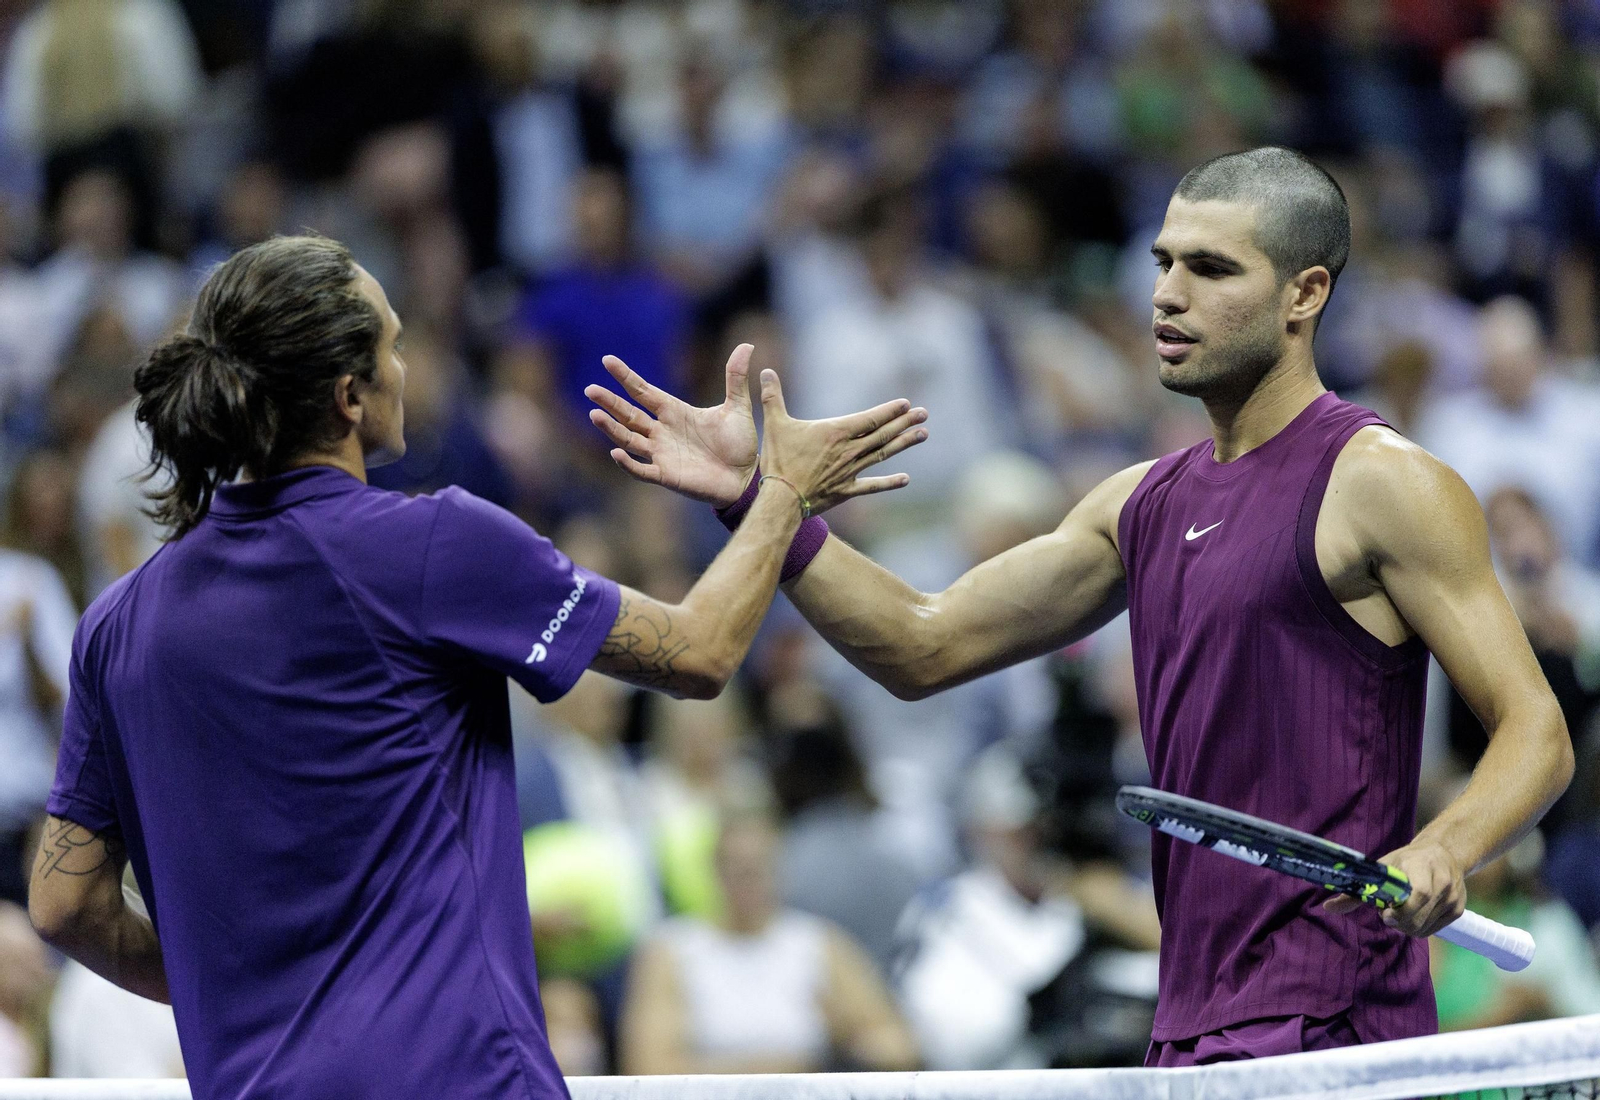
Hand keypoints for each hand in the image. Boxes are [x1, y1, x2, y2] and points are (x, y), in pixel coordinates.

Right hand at [585, 345, 758, 506]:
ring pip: (629, 439)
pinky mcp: (667, 475)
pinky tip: (616, 451)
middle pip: (629, 414)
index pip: (644, 391)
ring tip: (595, 415)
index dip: (626, 377)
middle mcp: (663, 431)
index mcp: (675, 412)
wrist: (746, 478)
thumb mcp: (737, 407)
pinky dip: (628, 463)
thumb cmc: (740, 444)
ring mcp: (662, 454)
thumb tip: (746, 346)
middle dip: (610, 402)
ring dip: (612, 429)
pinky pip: (642, 469)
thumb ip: (735, 378)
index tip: (608, 361)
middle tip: (590, 389)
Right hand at [754, 367, 927, 515]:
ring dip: (903, 444)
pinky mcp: (846, 491)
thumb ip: (772, 396)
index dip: (889, 411)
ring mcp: (850, 471)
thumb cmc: (778, 460)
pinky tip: (906, 479)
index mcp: (836, 432)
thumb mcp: (774, 423)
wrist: (782, 499)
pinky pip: (872, 485)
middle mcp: (849, 451)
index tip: (906, 404)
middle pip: (882, 434)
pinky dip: (890, 482)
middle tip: (924, 414)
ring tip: (923, 435)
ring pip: (882, 455)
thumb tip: (765, 370)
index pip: (870, 418)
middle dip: (904, 423)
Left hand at [1322, 839, 1466, 937]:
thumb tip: (1327, 907)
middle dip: (1398, 921)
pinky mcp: (1458, 910)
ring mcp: (1453, 897)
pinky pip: (1433, 930)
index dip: (1401, 910)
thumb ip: (1357, 890)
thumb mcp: (1382, 868)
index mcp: (1422, 866)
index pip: (1418, 894)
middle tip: (1387, 912)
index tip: (1384, 914)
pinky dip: (1419, 927)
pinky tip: (1413, 913)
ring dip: (1407, 925)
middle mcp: (1442, 882)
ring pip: (1424, 928)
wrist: (1443, 853)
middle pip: (1418, 917)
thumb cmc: (1406, 861)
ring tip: (1400, 910)